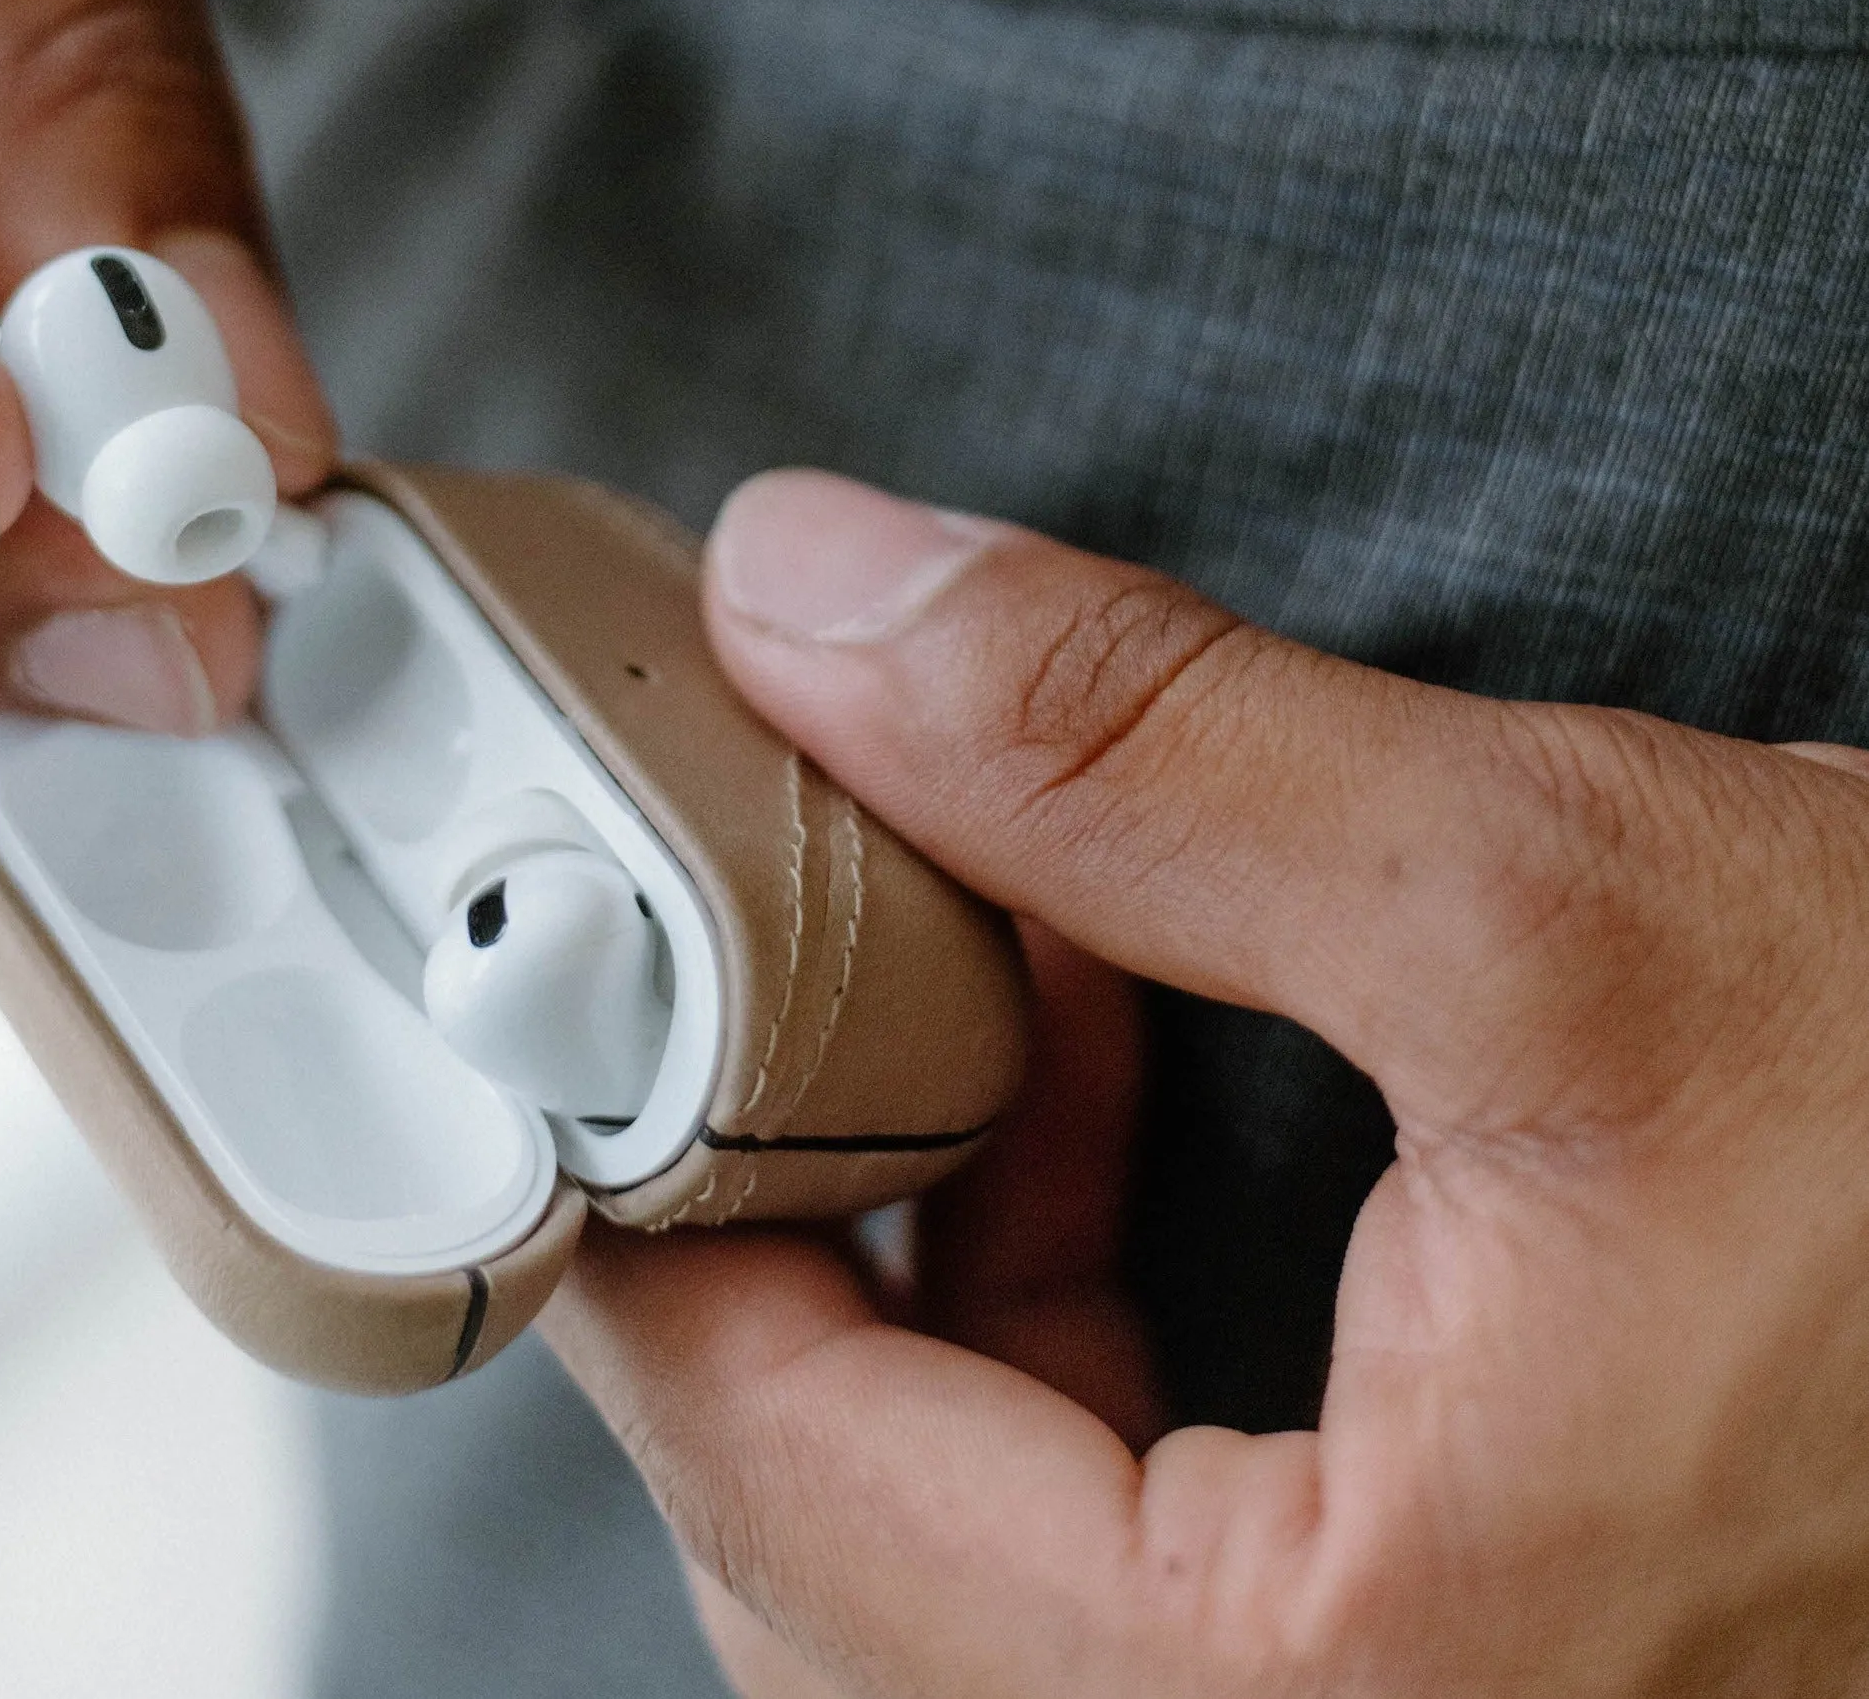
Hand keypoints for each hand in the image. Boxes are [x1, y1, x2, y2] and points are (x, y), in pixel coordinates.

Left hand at [545, 469, 1868, 1695]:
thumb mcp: (1571, 909)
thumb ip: (1143, 750)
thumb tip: (811, 594)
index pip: (775, 1470)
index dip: (647, 1195)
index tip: (612, 987)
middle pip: (828, 1550)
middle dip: (780, 1226)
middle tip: (806, 970)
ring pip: (947, 1566)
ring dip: (909, 1266)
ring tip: (991, 1008)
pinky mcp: (1440, 1698)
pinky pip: (1098, 1573)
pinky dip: (1039, 1332)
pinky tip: (1098, 1111)